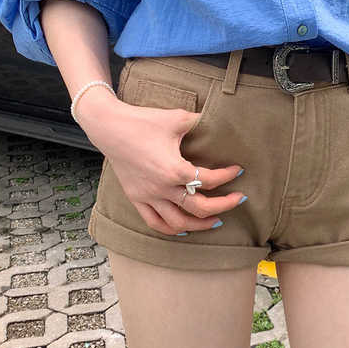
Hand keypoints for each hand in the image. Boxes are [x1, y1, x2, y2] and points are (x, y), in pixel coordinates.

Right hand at [77, 90, 245, 234]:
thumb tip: (219, 119)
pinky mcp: (136, 198)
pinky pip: (154, 222)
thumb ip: (200, 122)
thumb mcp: (177, 118)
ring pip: (177, 223)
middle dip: (222, 206)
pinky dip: (171, 229)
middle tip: (238, 200)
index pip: (209, 180)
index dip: (227, 176)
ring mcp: (148, 196)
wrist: (109, 127)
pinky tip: (183, 227)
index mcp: (174, 169)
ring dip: (199, 224)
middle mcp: (162, 188)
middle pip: (198, 208)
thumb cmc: (143, 121)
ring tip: (216, 220)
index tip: (238, 170)